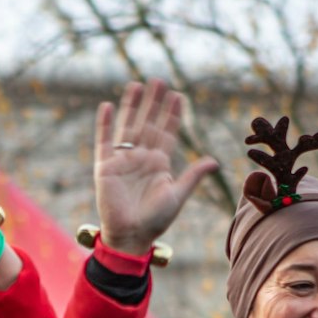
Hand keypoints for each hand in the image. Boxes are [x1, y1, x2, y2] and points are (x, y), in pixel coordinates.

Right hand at [93, 80, 218, 255]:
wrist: (131, 236)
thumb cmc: (155, 220)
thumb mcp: (178, 195)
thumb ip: (193, 176)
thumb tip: (214, 161)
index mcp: (159, 163)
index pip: (166, 132)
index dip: (172, 114)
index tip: (179, 96)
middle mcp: (141, 157)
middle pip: (148, 123)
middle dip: (154, 103)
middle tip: (159, 80)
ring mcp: (122, 160)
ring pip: (128, 126)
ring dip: (132, 106)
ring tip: (137, 85)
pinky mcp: (105, 167)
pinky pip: (104, 141)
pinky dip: (104, 124)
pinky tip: (107, 106)